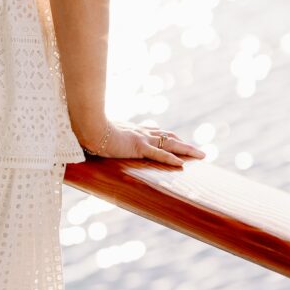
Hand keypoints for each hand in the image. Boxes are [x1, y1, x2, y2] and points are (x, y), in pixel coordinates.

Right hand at [83, 120, 205, 165]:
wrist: (88, 125)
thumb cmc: (92, 129)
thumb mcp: (103, 135)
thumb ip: (108, 139)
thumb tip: (100, 143)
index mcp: (135, 130)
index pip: (158, 133)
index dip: (172, 138)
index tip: (181, 142)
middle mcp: (142, 132)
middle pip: (170, 137)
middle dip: (186, 145)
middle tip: (200, 153)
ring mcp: (141, 139)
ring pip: (170, 145)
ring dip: (187, 150)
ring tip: (201, 156)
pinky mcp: (137, 147)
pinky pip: (157, 154)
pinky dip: (170, 159)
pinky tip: (181, 164)